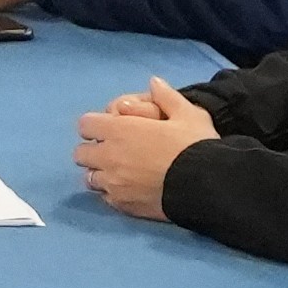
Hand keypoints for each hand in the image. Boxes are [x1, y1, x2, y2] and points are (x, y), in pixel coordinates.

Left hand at [71, 78, 216, 218]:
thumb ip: (166, 96)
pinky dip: (112, 193)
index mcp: (119, 130)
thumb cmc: (195, 146)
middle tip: (114, 151)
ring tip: (121, 172)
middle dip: (93, 150)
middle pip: (81, 154)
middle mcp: (109, 157)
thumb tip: (154, 82)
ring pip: (90, 178)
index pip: (85, 125)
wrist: (206, 186)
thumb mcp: (188, 114)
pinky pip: (105, 198)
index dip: (96, 125)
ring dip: (101, 173)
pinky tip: (130, 189)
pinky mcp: (123, 206)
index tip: (111, 128)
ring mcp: (113, 184)